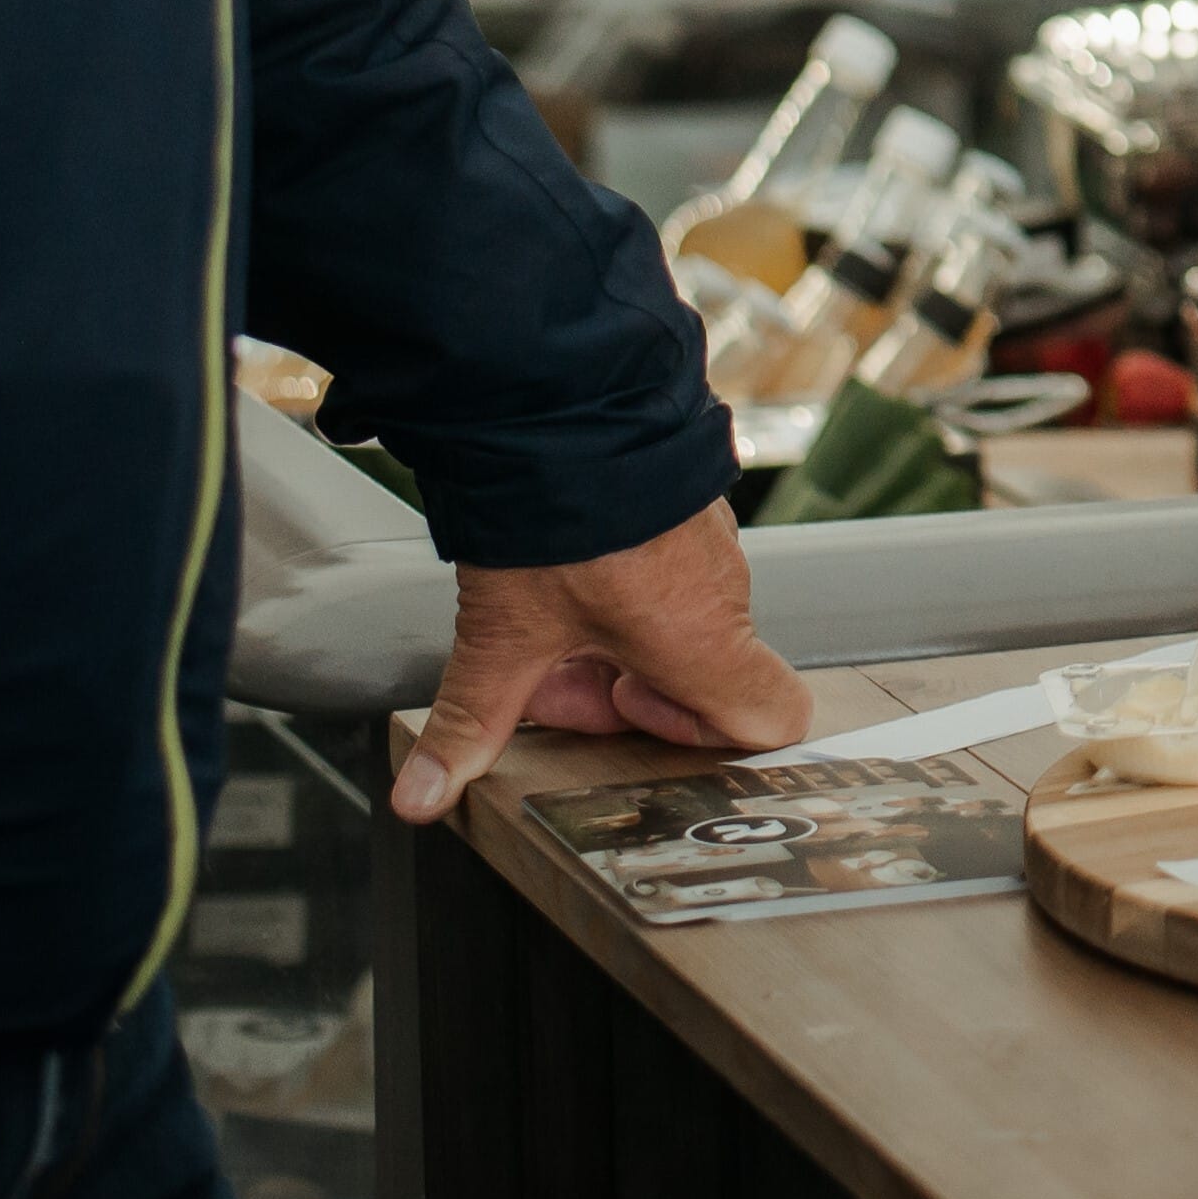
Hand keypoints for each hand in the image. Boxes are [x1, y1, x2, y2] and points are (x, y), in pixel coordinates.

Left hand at [391, 504, 808, 821]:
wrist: (565, 401)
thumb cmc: (553, 518)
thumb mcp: (501, 636)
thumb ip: (472, 724)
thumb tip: (424, 797)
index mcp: (701, 640)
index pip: (774, 719)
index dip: (701, 737)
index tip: (628, 710)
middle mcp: (724, 595)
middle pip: (704, 678)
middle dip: (624, 689)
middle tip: (555, 674)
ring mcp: (714, 545)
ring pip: (685, 625)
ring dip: (621, 641)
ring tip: (549, 622)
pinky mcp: (692, 510)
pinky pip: (677, 576)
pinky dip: (627, 593)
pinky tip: (566, 577)